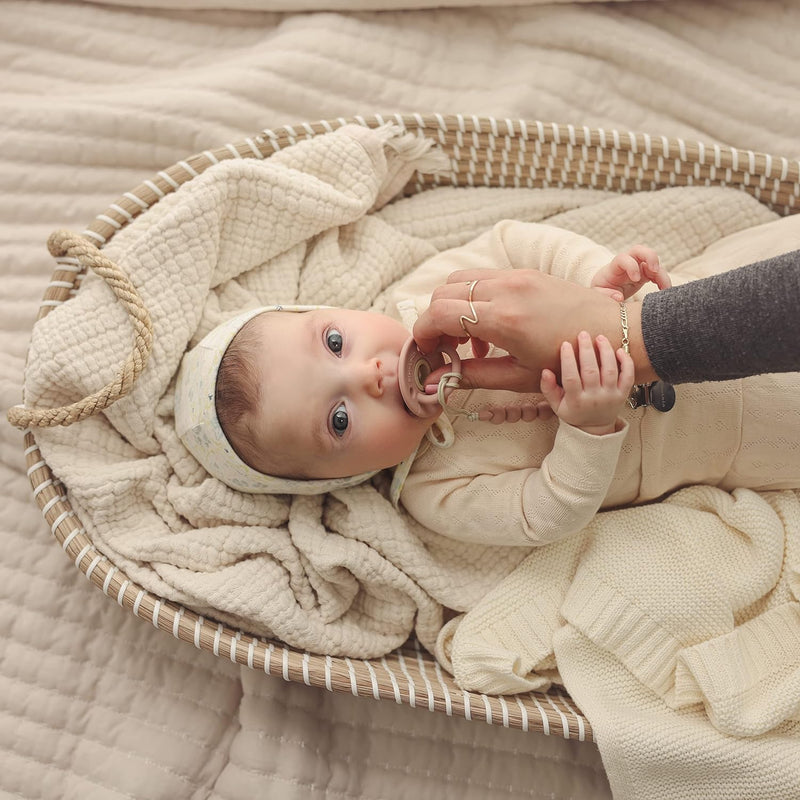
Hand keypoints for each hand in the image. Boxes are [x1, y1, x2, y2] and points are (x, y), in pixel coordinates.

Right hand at [413, 268, 623, 393]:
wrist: (612, 334)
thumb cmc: (569, 361)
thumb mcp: (519, 376)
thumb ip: (473, 376)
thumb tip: (436, 382)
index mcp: (503, 319)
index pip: (439, 313)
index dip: (422, 333)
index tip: (425, 351)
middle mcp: (506, 290)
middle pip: (443, 292)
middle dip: (434, 320)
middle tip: (444, 348)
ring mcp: (516, 276)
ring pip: (461, 280)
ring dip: (453, 307)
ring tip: (468, 341)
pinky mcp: (525, 273)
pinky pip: (484, 278)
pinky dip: (473, 299)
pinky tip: (489, 328)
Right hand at [540, 331, 633, 435]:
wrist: (595, 428)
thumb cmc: (574, 412)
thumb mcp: (556, 405)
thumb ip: (548, 388)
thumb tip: (546, 371)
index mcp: (576, 401)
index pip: (571, 378)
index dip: (567, 359)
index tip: (565, 344)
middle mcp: (594, 398)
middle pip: (591, 371)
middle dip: (586, 350)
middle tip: (583, 334)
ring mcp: (610, 396)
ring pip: (610, 370)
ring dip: (605, 352)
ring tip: (600, 338)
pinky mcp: (623, 394)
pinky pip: (628, 376)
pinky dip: (626, 362)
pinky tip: (619, 350)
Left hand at [590, 245, 670, 300]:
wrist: (606, 288)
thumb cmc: (602, 289)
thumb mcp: (599, 294)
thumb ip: (606, 295)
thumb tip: (619, 297)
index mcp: (614, 266)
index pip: (623, 258)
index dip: (631, 265)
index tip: (635, 279)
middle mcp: (628, 262)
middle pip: (640, 250)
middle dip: (650, 256)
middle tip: (655, 270)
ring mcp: (638, 266)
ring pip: (653, 262)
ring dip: (661, 273)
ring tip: (665, 288)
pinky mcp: (646, 274)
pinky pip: (658, 273)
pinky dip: (663, 280)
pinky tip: (665, 289)